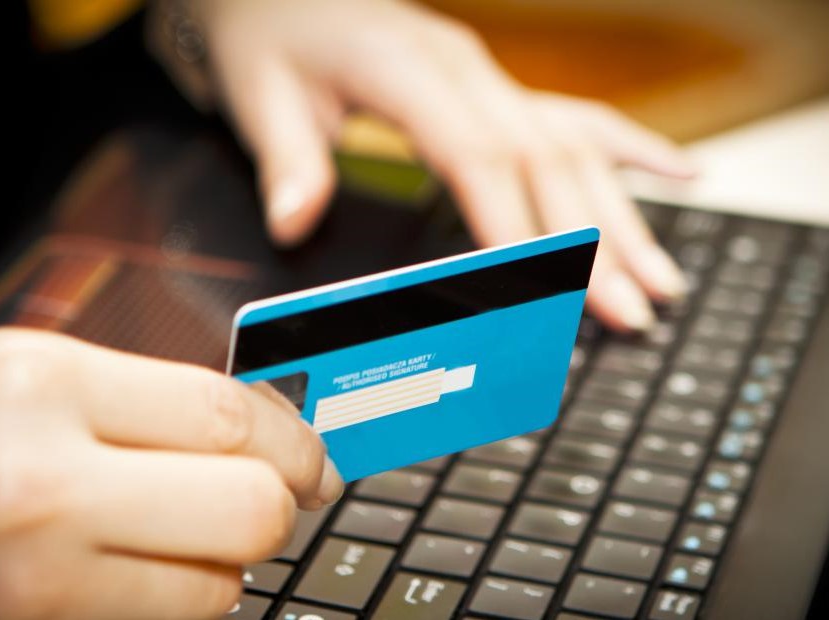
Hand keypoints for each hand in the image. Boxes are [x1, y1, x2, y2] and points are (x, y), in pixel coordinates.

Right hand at [0, 328, 342, 619]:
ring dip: (221, 563)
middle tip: (275, 496)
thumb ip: (163, 401)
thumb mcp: (48, 377)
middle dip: (278, 506)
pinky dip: (175, 599)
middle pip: (247, 511)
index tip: (316, 458)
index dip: (295, 441)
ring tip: (176, 531)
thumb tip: (283, 431)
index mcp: (46, 387)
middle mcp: (39, 489)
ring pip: (217, 590)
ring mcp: (33, 585)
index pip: (227, 418)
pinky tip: (139, 567)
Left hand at [161, 0, 694, 330]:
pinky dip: (631, 150)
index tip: (545, 288)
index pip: (476, 154)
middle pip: (544, 158)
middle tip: (630, 310)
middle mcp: (465, 71)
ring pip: (576, 144)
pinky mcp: (499, 88)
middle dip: (591, 241)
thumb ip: (286, 159)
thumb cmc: (275, 40)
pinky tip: (682, 175)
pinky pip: (577, 116)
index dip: (513, 223)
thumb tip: (296, 223)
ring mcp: (490, 78)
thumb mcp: (262, 94)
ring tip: (662, 279)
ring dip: (624, 215)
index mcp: (406, 71)